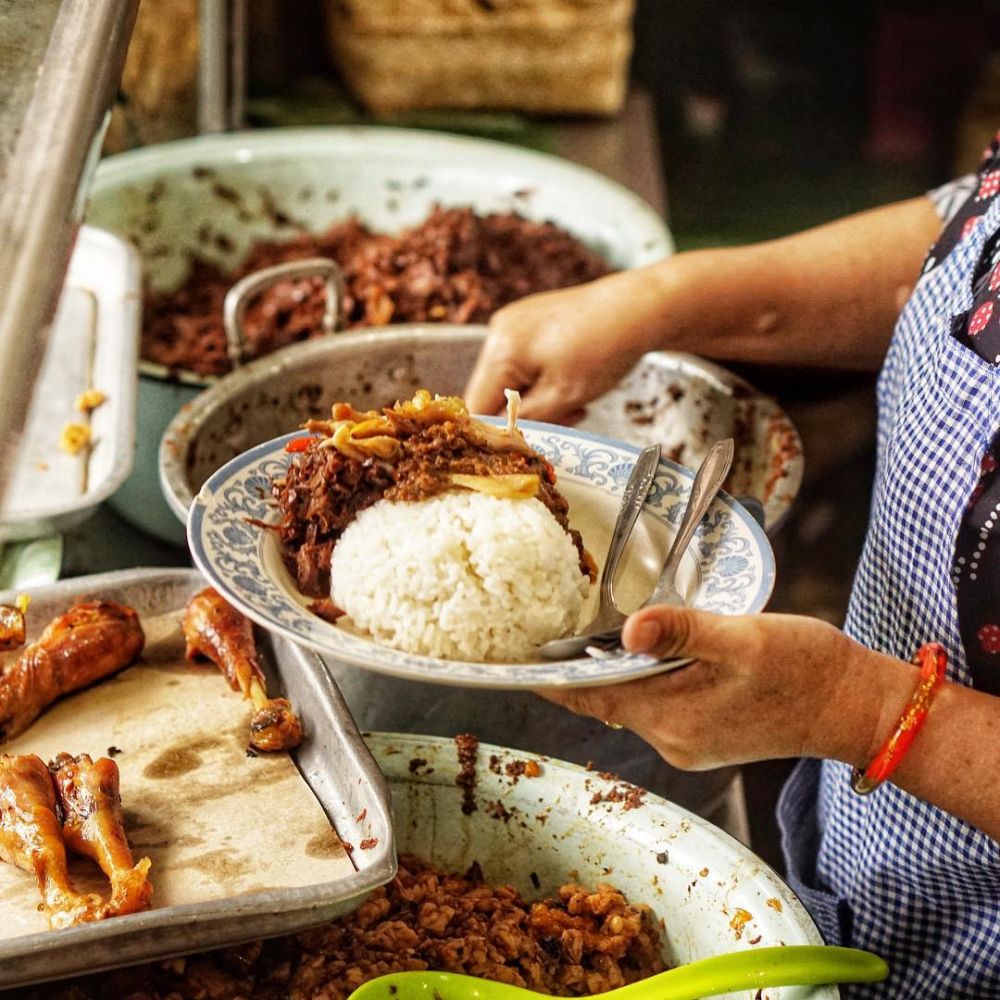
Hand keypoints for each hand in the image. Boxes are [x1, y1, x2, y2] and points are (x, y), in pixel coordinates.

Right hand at [464, 269, 664, 422]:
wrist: (642, 307)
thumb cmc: (604, 350)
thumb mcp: (562, 398)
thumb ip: (525, 421)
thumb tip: (501, 438)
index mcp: (499, 350)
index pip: (477, 407)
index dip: (499, 431)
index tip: (528, 444)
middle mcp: (499, 331)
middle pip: (494, 393)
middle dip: (525, 414)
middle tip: (565, 418)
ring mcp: (515, 323)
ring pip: (513, 380)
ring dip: (538, 399)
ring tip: (574, 401)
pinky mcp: (532, 321)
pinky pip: (526, 363)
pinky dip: (544, 380)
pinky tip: (572, 381)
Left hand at [537, 605, 917, 770]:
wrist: (854, 706)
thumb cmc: (806, 669)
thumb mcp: (745, 638)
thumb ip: (684, 632)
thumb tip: (629, 630)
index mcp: (671, 717)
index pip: (588, 696)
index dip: (548, 677)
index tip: (512, 658)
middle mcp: (671, 738)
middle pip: (603, 698)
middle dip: (575, 667)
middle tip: (545, 627)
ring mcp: (686, 740)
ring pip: (628, 700)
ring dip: (609, 670)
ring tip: (587, 631)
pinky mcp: (703, 734)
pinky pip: (653, 705)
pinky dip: (639, 679)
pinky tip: (644, 650)